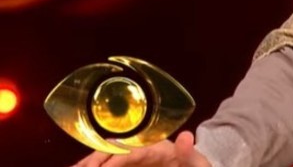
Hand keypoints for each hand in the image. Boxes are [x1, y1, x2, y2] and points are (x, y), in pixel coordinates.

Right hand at [72, 131, 211, 166]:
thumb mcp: (198, 165)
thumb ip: (190, 154)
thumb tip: (186, 135)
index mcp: (159, 147)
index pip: (133, 151)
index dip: (116, 160)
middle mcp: (142, 150)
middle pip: (113, 151)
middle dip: (94, 160)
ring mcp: (133, 160)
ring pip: (105, 158)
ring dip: (87, 163)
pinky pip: (106, 166)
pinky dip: (91, 166)